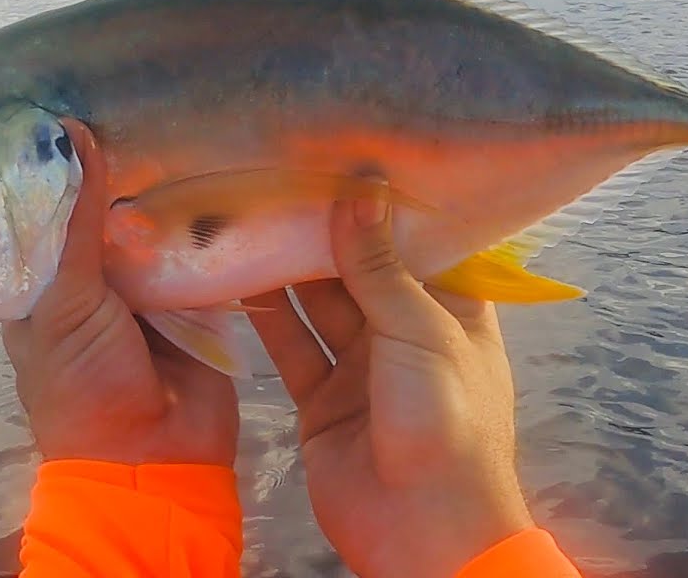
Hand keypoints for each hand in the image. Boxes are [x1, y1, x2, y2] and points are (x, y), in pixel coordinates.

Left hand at [2, 118, 237, 466]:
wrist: (156, 456)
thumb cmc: (86, 383)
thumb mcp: (65, 302)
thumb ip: (75, 225)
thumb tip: (72, 135)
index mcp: (41, 288)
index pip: (42, 215)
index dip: (51, 169)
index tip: (65, 104)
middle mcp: (90, 285)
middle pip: (102, 218)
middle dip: (117, 175)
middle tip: (135, 101)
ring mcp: (144, 293)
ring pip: (151, 231)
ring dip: (165, 195)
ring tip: (181, 121)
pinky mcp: (193, 302)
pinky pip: (198, 255)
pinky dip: (205, 226)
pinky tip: (219, 172)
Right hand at [245, 187, 534, 577]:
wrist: (424, 528)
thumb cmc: (446, 419)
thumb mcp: (418, 330)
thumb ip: (379, 264)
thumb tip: (359, 189)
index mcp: (451, 309)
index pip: (414, 244)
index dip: (380, 207)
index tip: (339, 158)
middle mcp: (406, 331)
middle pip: (359, 270)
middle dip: (322, 233)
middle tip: (277, 180)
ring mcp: (362, 367)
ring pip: (319, 306)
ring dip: (288, 270)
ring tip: (248, 217)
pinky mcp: (323, 401)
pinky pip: (291, 349)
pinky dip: (266, 319)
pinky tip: (236, 278)